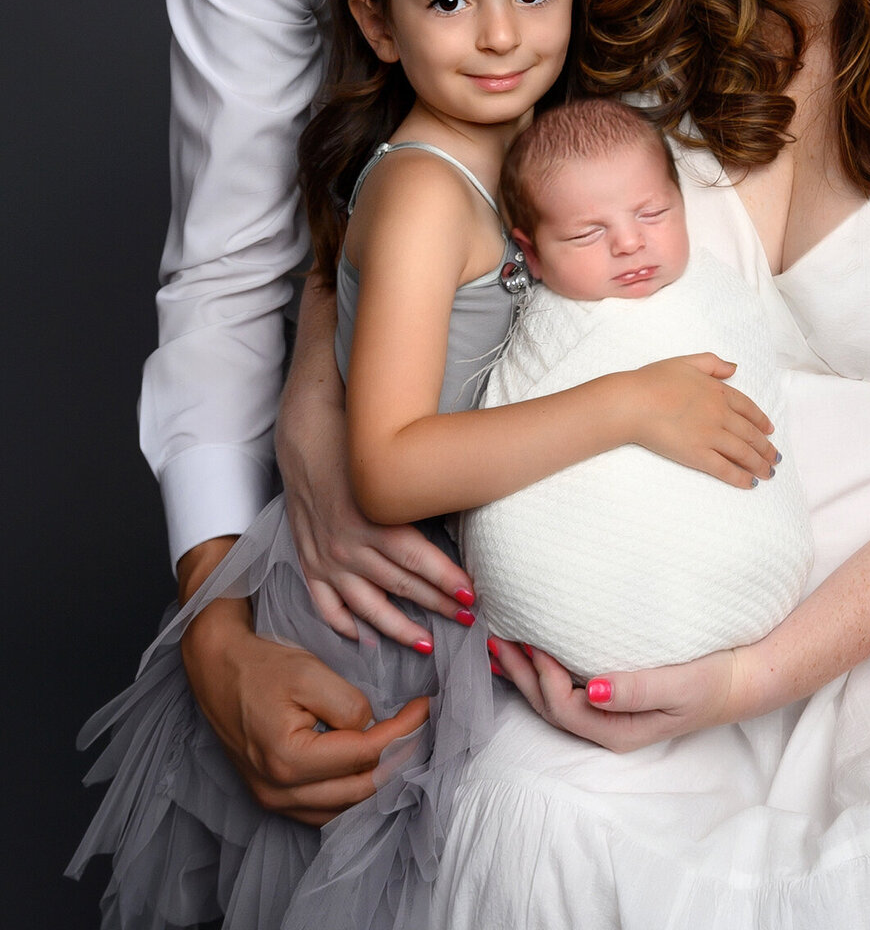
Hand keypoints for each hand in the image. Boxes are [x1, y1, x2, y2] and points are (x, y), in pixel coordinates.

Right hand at [181, 596, 428, 823]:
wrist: (217, 668)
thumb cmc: (262, 666)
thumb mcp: (310, 673)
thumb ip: (349, 706)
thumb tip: (371, 729)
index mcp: (289, 759)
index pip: (365, 753)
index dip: (402, 730)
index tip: (425, 707)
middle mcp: (279, 790)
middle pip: (359, 787)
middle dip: (396, 757)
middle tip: (418, 727)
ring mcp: (272, 799)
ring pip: (344, 804)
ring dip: (376, 778)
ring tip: (399, 746)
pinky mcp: (269, 797)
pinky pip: (323, 808)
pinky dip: (350, 790)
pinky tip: (366, 767)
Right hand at [276, 275, 475, 643]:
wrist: (282, 418)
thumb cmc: (332, 407)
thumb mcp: (365, 397)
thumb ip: (408, 391)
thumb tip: (423, 346)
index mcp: (364, 504)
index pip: (409, 551)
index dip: (440, 577)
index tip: (471, 594)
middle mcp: (341, 533)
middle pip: (392, 580)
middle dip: (431, 604)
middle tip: (467, 623)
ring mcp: (319, 547)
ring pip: (360, 596)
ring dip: (392, 622)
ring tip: (425, 640)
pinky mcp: (304, 550)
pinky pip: (320, 594)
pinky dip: (340, 618)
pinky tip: (360, 635)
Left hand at [488, 637, 741, 752]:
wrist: (738, 681)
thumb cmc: (710, 681)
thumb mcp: (678, 686)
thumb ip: (635, 690)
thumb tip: (590, 688)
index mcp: (618, 730)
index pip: (565, 707)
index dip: (543, 677)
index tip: (532, 641)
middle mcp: (607, 727)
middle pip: (550, 708)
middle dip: (520, 675)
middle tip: (494, 640)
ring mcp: (608, 715)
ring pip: (553, 701)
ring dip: (525, 674)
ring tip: (499, 647)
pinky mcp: (612, 699)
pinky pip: (566, 689)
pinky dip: (542, 671)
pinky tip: (532, 653)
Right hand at [623, 354, 777, 485]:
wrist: (634, 402)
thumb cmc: (654, 380)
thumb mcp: (687, 362)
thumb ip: (713, 363)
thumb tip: (735, 368)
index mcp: (718, 391)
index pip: (748, 408)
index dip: (761, 421)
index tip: (770, 431)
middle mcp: (720, 414)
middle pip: (750, 434)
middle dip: (766, 448)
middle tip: (775, 459)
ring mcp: (711, 436)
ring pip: (743, 453)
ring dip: (759, 465)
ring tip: (769, 474)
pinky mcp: (698, 455)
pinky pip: (725, 469)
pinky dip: (740, 477)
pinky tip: (749, 483)